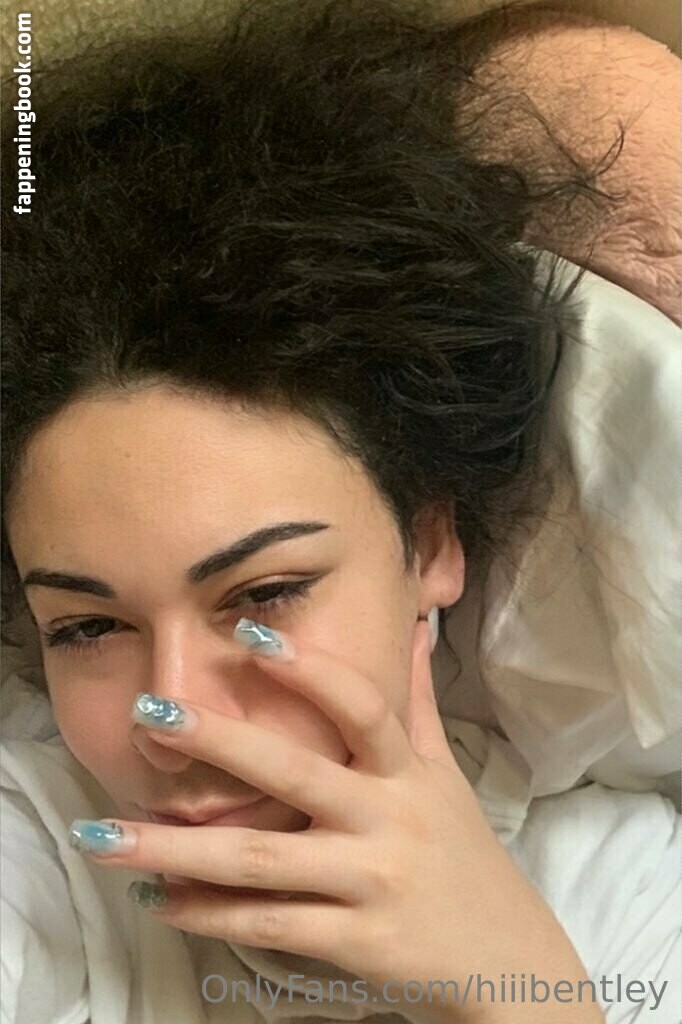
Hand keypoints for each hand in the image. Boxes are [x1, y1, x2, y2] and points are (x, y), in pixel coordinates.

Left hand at [75, 620, 601, 1023]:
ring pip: (262, 862)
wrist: (508, 960)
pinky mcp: (356, 943)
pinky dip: (209, 913)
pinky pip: (270, 925)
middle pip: (295, 775)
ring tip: (104, 836)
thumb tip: (416, 626)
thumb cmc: (465, 854)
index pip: (362, 708)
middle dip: (219, 740)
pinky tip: (158, 899)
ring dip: (177, 848)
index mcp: (408, 773)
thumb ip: (418, 702)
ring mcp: (370, 883)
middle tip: (148, 712)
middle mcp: (389, 821)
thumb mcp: (446, 774)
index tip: (248, 633)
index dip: (310, 669)